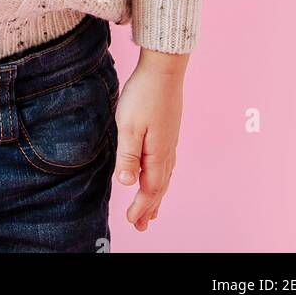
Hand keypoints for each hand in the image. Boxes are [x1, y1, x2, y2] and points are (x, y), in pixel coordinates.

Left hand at [113, 49, 188, 231]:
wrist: (164, 68)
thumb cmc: (144, 95)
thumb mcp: (129, 126)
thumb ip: (127, 155)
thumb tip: (126, 184)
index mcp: (157, 154)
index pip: (149, 189)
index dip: (141, 207)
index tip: (132, 223)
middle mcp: (167, 151)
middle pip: (159, 186)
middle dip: (150, 207)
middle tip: (142, 226)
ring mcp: (170, 140)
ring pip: (164, 175)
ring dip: (156, 194)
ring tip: (152, 209)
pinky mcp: (168, 130)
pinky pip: (166, 163)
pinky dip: (161, 177)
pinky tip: (159, 173)